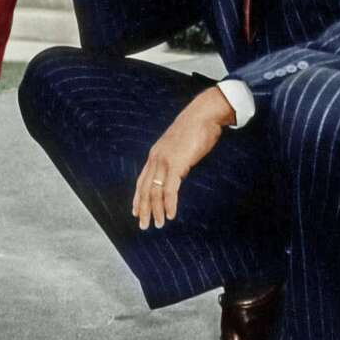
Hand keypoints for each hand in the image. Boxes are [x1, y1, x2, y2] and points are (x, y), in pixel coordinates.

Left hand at [132, 87, 234, 229]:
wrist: (203, 114)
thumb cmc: (197, 128)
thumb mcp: (181, 145)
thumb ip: (176, 157)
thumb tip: (179, 168)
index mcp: (156, 154)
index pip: (142, 180)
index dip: (138, 197)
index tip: (136, 211)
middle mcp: (156, 158)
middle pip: (144, 189)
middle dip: (143, 209)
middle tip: (144, 225)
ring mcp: (164, 161)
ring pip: (154, 192)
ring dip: (156, 210)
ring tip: (158, 224)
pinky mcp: (176, 164)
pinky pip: (169, 189)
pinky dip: (169, 204)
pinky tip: (171, 215)